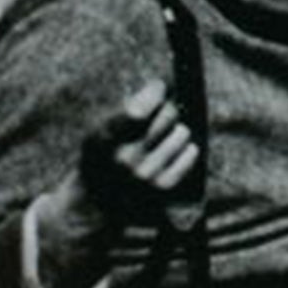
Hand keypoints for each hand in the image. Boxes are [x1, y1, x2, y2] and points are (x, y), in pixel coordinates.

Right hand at [35, 81, 198, 287]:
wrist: (96, 202)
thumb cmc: (103, 155)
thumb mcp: (102, 130)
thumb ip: (129, 107)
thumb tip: (162, 85)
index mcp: (103, 139)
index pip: (137, 112)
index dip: (154, 94)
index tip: (158, 87)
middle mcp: (124, 159)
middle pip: (168, 115)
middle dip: (168, 110)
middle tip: (162, 114)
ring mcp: (145, 175)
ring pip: (182, 132)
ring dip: (177, 130)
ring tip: (164, 138)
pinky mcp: (163, 187)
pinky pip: (190, 153)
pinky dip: (187, 149)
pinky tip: (175, 152)